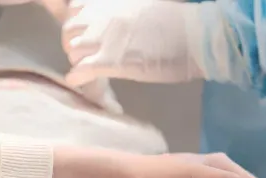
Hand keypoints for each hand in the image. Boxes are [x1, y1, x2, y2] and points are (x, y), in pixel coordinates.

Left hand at [62, 0, 207, 86]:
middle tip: (86, 56)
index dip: (77, 24)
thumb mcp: (144, 5)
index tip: (85, 35)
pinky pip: (81, 70)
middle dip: (73, 45)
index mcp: (110, 1)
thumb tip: (119, 21)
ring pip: (73, 51)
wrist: (195, 37)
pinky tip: (81, 82)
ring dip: (77, 62)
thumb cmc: (178, 22)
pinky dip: (77, 78)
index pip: (75, 9)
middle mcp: (102, 15)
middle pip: (69, 30)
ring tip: (88, 71)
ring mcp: (105, 37)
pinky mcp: (111, 61)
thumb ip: (124, 11)